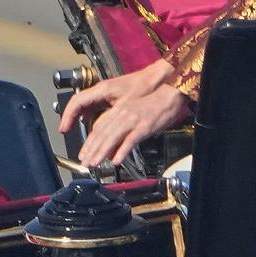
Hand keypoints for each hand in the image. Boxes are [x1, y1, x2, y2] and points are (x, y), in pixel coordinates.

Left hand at [59, 58, 189, 167]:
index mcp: (119, 110)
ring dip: (101, 152)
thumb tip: (112, 146)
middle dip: (91, 150)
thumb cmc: (154, 103)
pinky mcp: (144, 126)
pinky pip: (130, 140)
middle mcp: (123, 114)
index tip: (83, 155)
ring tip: (94, 164)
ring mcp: (133, 120)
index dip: (89, 143)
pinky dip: (122, 151)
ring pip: (112, 137)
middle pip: (102, 133)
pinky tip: (116, 160)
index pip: (99, 128)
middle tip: (84, 163)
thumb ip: (121, 125)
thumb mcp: (133, 111)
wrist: (172, 92)